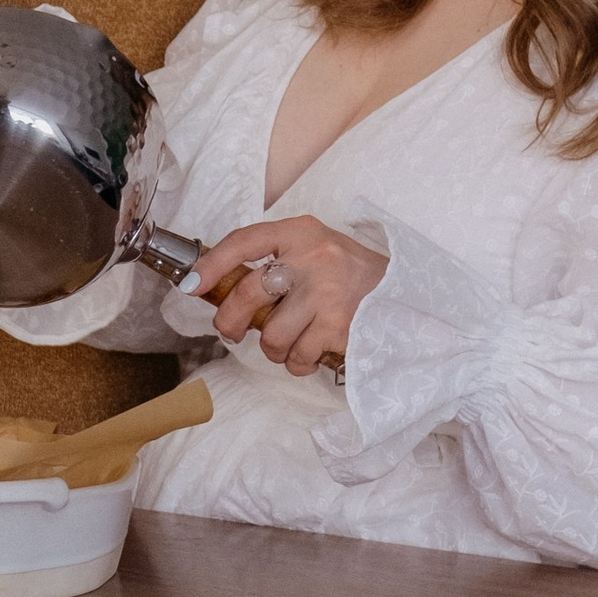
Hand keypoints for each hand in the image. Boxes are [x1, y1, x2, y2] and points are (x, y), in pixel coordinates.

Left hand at [193, 217, 384, 376]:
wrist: (406, 294)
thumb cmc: (349, 274)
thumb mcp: (314, 250)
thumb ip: (276, 261)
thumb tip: (219, 289)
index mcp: (301, 233)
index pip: (245, 241)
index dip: (212, 264)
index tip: (191, 286)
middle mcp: (313, 258)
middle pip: (248, 293)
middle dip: (229, 321)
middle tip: (230, 331)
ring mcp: (327, 293)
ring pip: (271, 335)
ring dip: (272, 348)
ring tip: (286, 342)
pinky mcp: (340, 326)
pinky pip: (297, 357)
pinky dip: (296, 363)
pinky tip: (308, 352)